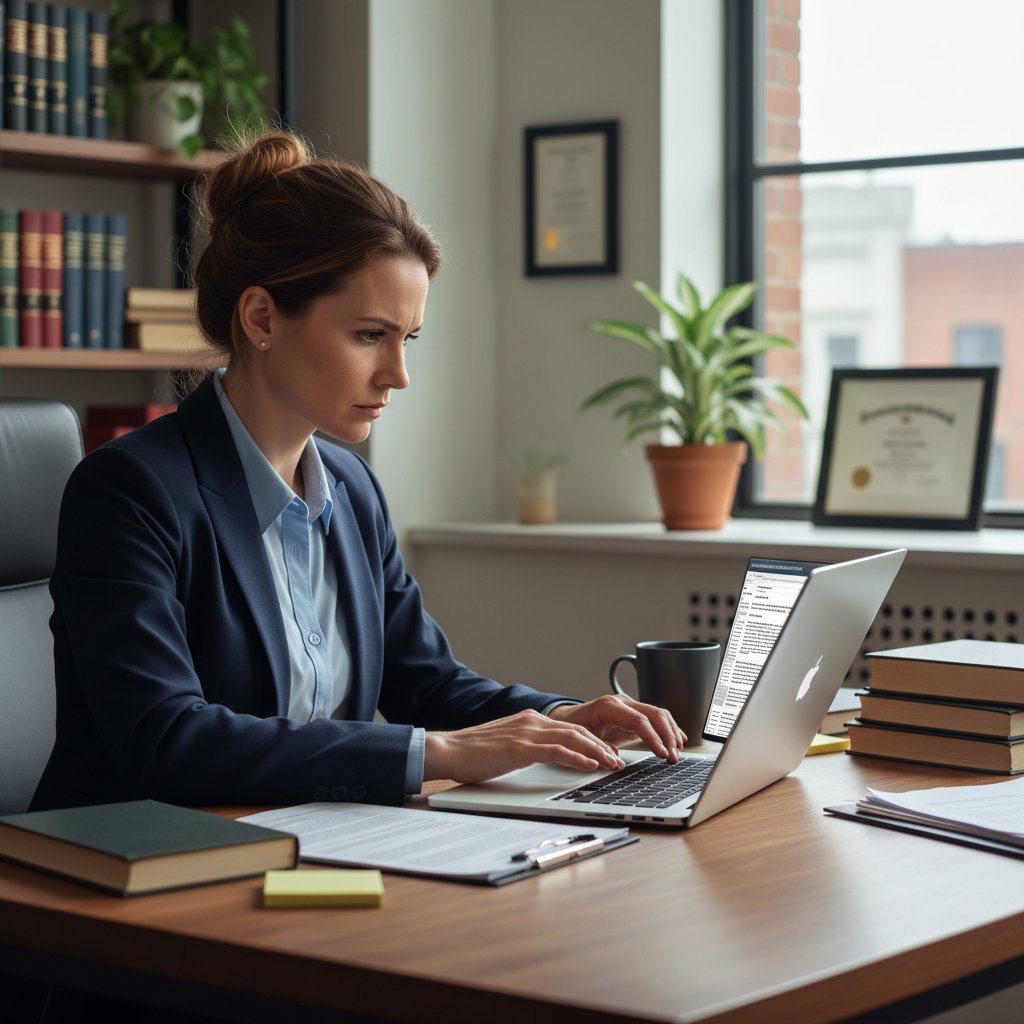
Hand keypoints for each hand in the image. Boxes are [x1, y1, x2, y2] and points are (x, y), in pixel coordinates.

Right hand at [423, 709, 626, 784]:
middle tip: (619, 761)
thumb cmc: (473, 753)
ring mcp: (527, 733)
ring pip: (573, 738)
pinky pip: (557, 751)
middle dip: (602, 747)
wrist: (449, 749)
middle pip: (578, 731)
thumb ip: (528, 747)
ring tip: (613, 764)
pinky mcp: (521, 748)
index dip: (593, 741)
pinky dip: (578, 757)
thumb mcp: (507, 746)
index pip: (571, 729)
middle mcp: (532, 722)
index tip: (608, 754)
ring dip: (598, 752)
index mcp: (530, 720)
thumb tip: (547, 759)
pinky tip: (591, 765)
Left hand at [548, 694, 685, 760]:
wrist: (566, 719)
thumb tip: (616, 761)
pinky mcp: (634, 714)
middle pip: (654, 714)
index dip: (653, 737)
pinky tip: (678, 740)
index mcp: (609, 706)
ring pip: (659, 714)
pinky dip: (668, 728)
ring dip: (671, 732)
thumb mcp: (581, 739)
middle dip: (667, 735)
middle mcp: (622, 703)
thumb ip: (599, 748)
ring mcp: (630, 707)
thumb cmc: (572, 728)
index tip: (662, 753)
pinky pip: (656, 718)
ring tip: (678, 751)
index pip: (639, 720)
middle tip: (674, 756)